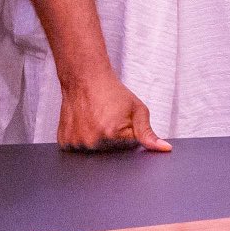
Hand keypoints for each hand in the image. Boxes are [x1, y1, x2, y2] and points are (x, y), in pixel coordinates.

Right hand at [55, 61, 171, 153]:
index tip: (121, 122)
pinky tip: (85, 125)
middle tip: (107, 120)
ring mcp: (76, 143)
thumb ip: (149, 133)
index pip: (127, 149)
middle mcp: (93, 141)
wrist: (84, 78)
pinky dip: (82, 140)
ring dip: (96, 141)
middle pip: (109, 153)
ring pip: (93, 152)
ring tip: (95, 121)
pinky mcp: (65, 142)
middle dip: (112, 141)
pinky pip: (77, 149)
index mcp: (112, 134)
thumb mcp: (137, 110)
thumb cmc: (111, 92)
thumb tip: (165, 148)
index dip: (127, 136)